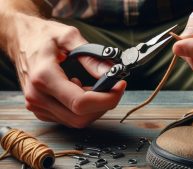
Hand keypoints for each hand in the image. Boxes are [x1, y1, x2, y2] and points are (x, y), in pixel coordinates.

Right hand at [9, 13, 125, 127]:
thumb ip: (91, 57)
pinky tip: (79, 89)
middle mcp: (37, 97)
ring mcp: (37, 106)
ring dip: (94, 107)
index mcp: (44, 77)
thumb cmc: (43, 35)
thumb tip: (112, 73)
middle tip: (113, 86)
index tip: (120, 85)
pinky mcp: (41, 110)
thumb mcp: (69, 36)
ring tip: (92, 85)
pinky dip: (82, 108)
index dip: (107, 98)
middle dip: (103, 104)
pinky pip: (69, 118)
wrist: (20, 39)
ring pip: (76, 121)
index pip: (81, 103)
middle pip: (80, 117)